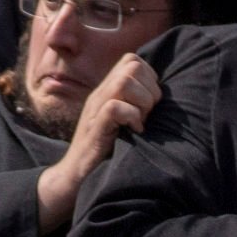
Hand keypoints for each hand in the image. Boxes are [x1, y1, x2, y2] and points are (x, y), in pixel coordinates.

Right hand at [34, 57, 161, 235]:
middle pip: (131, 66)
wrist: (75, 177)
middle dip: (149, 89)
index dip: (149, 77)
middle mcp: (100, 95)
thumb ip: (133, 105)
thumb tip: (160, 96)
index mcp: (107, 91)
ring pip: (124, 82)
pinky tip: (134, 132)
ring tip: (140, 122)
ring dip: (142, 102)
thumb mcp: (121, 122)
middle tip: (147, 114)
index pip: (132, 60)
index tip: (150, 103)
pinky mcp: (95, 128)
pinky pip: (114, 107)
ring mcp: (95, 110)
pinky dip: (131, 117)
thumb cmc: (104, 152)